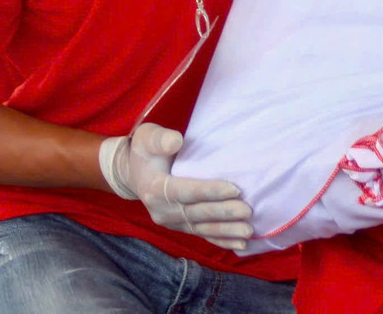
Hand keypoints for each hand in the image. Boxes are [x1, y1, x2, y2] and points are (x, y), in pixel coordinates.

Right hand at [99, 123, 252, 250]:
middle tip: (248, 211)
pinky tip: (241, 244)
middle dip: (224, 213)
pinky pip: (202, 235)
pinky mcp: (181, 227)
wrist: (134, 172)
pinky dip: (222, 240)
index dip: (210, 191)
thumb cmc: (146, 150)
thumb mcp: (148, 138)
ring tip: (249, 230)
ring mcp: (172, 222)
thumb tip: (176, 141)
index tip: (235, 189)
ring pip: (202, 228)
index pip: (186, 192)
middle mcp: (162, 211)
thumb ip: (161, 139)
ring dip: (226, 231)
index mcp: (155, 188)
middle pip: (197, 213)